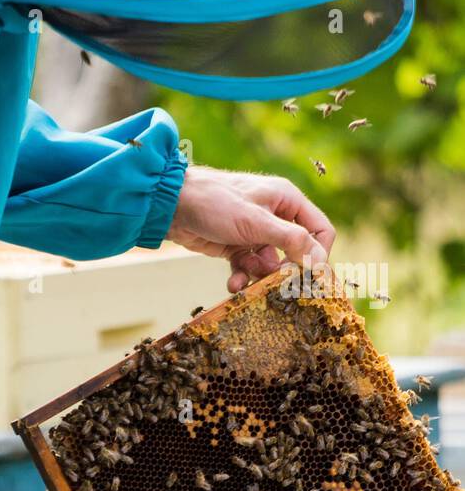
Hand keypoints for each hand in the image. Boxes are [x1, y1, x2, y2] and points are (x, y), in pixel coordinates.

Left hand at [167, 166, 335, 292]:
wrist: (171, 206)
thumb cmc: (215, 203)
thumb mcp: (256, 222)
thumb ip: (290, 240)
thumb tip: (319, 262)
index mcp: (287, 201)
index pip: (319, 230)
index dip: (318, 254)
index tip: (309, 276)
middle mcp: (274, 216)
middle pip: (295, 251)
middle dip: (285, 272)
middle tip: (277, 289)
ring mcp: (254, 233)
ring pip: (269, 264)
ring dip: (259, 277)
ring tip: (245, 284)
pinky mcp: (235, 247)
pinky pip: (248, 267)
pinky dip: (242, 278)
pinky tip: (234, 286)